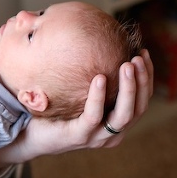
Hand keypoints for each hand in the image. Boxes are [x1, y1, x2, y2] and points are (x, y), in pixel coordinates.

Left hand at [0, 49, 153, 171]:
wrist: (30, 135)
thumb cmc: (56, 111)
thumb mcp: (78, 93)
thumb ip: (91, 77)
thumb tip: (96, 40)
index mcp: (115, 123)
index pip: (141, 101)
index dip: (146, 78)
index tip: (143, 54)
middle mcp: (112, 134)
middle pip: (138, 108)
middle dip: (143, 80)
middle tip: (138, 57)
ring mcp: (97, 137)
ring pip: (124, 115)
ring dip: (129, 88)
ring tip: (127, 64)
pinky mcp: (79, 136)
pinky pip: (94, 116)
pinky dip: (99, 96)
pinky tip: (99, 77)